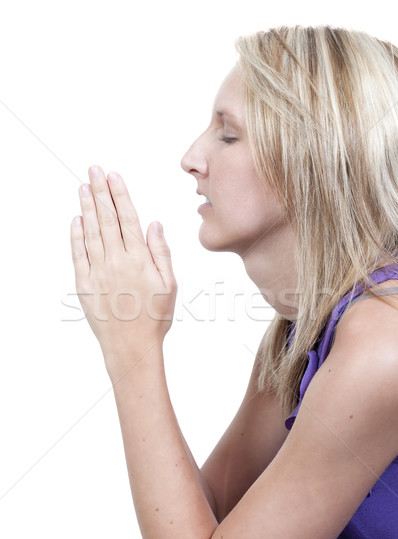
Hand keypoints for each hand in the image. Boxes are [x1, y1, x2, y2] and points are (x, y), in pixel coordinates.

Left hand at [70, 166, 176, 367]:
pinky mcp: (84, 284)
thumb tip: (154, 224)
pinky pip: (78, 254)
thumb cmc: (154, 318)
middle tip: (93, 170)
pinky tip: (76, 220)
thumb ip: (161, 253)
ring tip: (83, 187)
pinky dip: (76, 235)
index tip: (114, 176)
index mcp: (139, 259)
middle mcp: (116, 261)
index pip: (127, 218)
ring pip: (91, 232)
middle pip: (107, 219)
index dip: (120, 195)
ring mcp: (98, 272)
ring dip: (87, 208)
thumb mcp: (169, 285)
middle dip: (100, 191)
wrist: (130, 347)